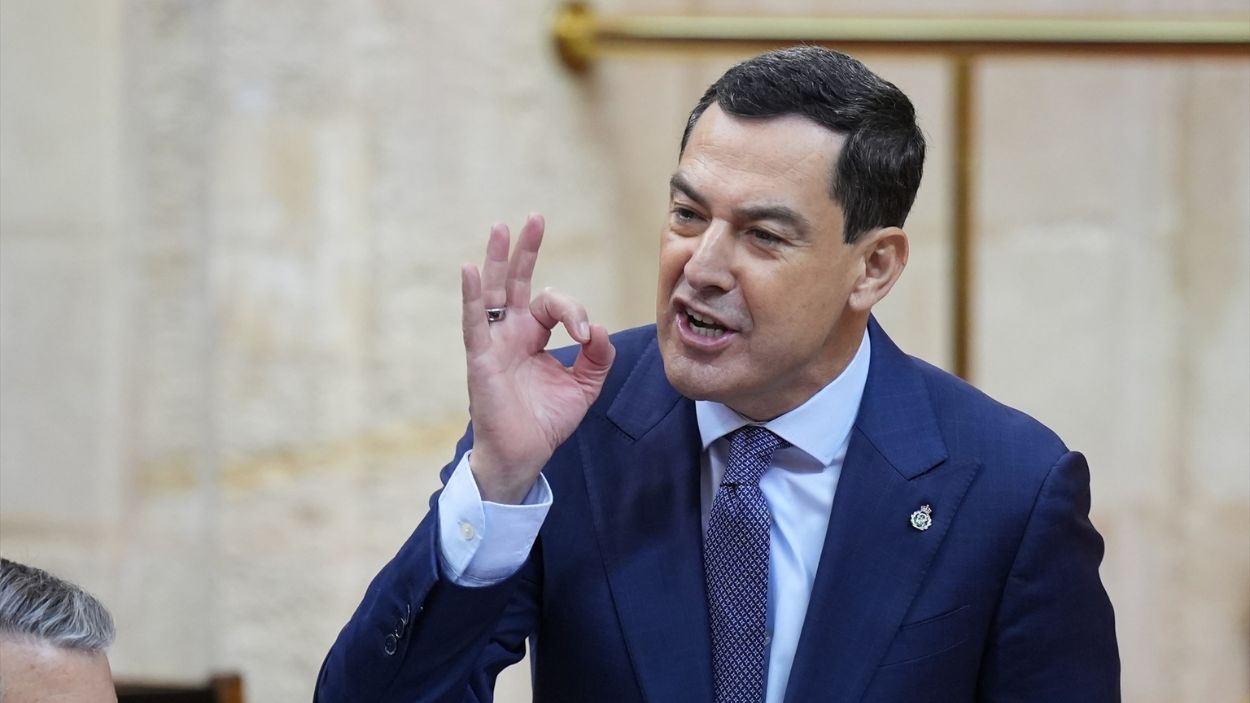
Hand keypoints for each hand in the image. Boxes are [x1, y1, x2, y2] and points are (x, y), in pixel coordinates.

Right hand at [460, 214, 615, 502]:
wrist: (524, 455)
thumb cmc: (546, 421)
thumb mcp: (584, 386)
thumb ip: (597, 356)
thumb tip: (598, 328)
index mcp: (533, 336)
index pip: (553, 304)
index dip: (574, 311)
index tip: (586, 334)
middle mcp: (511, 333)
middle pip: (517, 282)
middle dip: (526, 250)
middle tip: (536, 217)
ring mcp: (493, 343)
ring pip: (494, 292)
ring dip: (498, 260)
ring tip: (501, 228)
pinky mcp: (481, 358)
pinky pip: (474, 322)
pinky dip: (472, 295)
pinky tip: (471, 269)